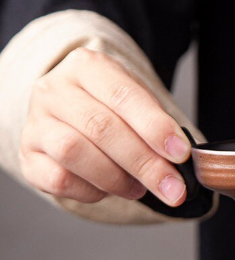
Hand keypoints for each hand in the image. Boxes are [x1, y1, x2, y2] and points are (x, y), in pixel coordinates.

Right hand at [19, 47, 190, 205]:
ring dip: (116, 179)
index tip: (180, 153)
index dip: (155, 127)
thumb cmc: (111, 111)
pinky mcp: (29, 157)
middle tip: (172, 188)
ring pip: (74, 152)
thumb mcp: (136, 105)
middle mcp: (56, 90)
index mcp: (88, 68)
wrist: (69, 116)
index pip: (124, 95)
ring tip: (138, 189)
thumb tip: (181, 161)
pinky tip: (108, 190)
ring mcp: (37, 124)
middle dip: (144, 164)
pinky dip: (92, 191)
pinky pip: (60, 180)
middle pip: (102, 128)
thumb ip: (156, 128)